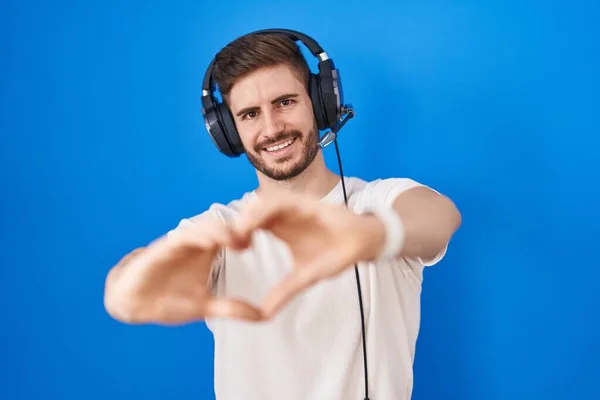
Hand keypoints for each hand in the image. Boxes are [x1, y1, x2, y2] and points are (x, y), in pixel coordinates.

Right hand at [114, 216, 263, 323]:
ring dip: (225, 231)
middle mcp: (197, 242)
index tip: (277, 237)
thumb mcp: (205, 307)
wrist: (133, 304)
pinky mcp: (164, 247)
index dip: (254, 232)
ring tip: (243, 241)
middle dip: (244, 226)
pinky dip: (199, 236)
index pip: (235, 233)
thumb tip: (262, 316)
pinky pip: (184, 236)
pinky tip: (214, 241)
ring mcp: (181, 243)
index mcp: (209, 250)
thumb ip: (231, 308)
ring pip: (207, 226)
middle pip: (225, 225)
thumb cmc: (169, 300)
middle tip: (263, 234)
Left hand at [235, 194, 384, 317]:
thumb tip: (265, 314)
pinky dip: (264, 210)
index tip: (222, 253)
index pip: (248, 227)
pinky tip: (254, 223)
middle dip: (235, 225)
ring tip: (235, 233)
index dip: (234, 237)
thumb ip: (285, 291)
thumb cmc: (334, 255)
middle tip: (221, 242)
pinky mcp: (303, 202)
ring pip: (260, 205)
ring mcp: (291, 206)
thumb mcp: (305, 277)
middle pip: (249, 214)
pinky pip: (278, 201)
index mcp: (278, 228)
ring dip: (247, 216)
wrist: (362, 242)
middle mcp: (281, 215)